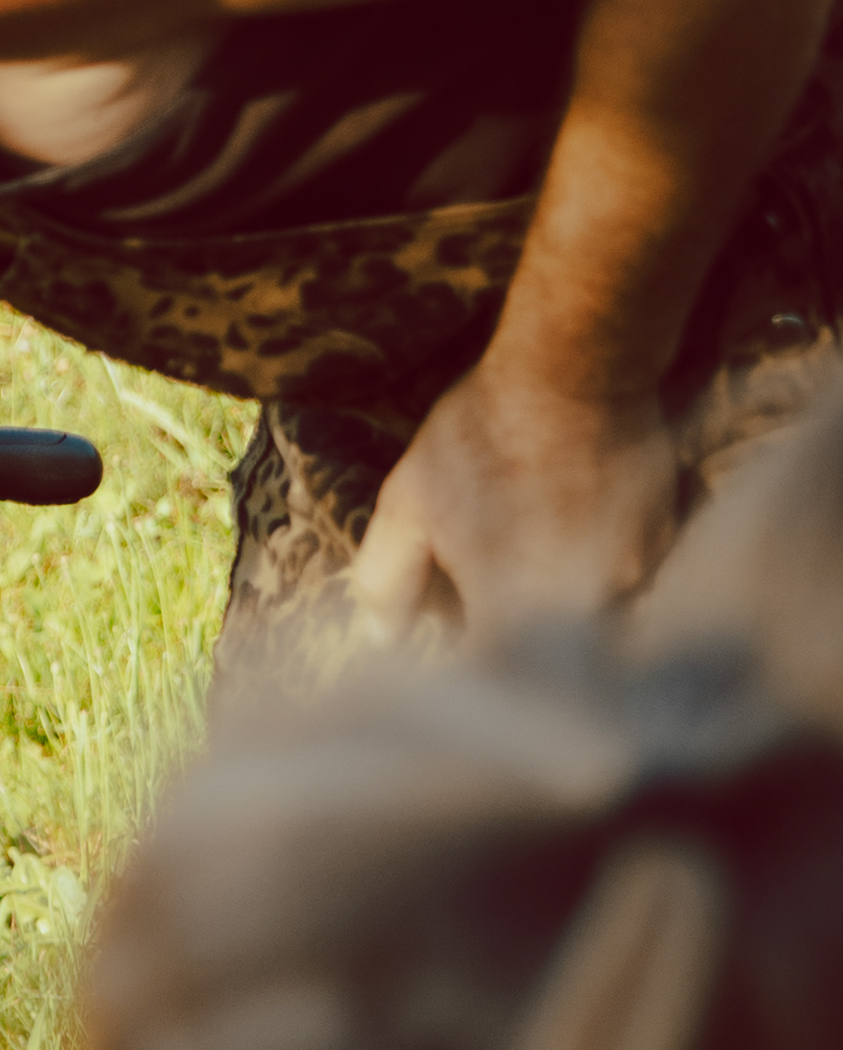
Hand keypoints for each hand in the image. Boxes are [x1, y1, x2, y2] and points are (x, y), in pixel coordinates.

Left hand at [346, 368, 678, 641]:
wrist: (575, 370)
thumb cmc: (480, 436)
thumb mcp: (409, 502)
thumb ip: (389, 580)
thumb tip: (383, 637)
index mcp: (514, 611)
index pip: (494, 678)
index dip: (474, 666)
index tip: (460, 637)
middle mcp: (585, 610)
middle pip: (553, 661)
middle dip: (522, 639)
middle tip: (494, 588)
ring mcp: (635, 581)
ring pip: (598, 624)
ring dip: (565, 607)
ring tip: (535, 548)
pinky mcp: (667, 548)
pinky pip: (633, 586)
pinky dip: (602, 575)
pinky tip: (573, 527)